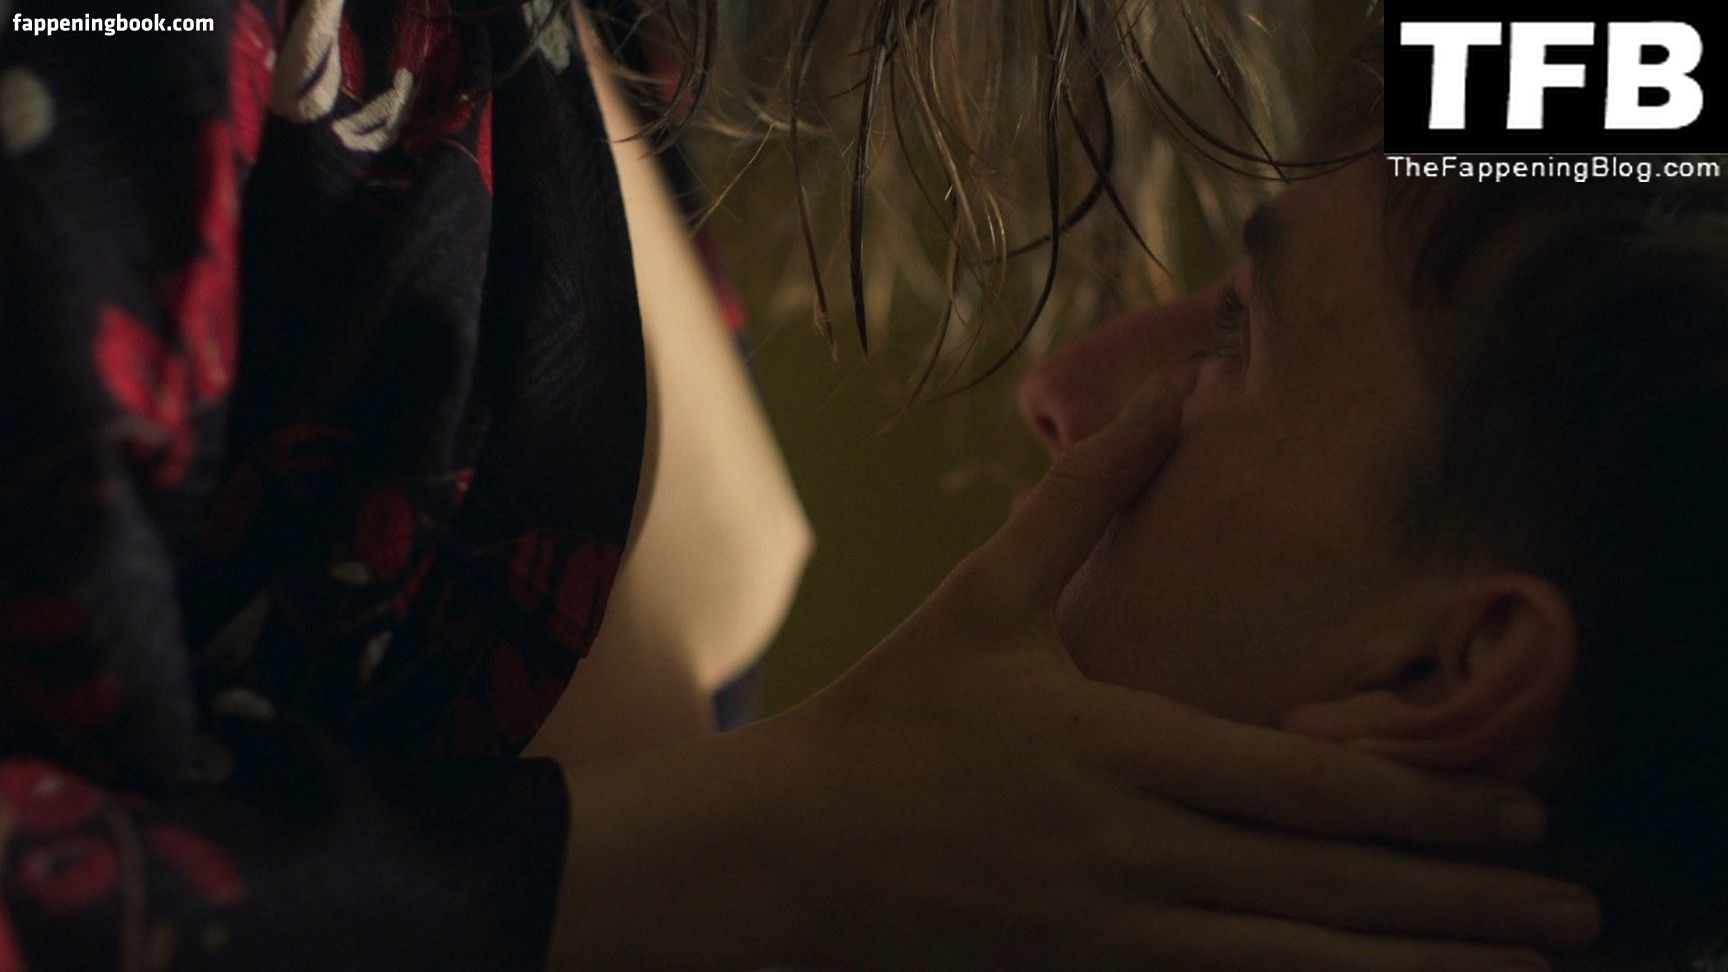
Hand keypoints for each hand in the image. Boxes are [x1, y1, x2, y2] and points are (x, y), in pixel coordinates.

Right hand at [553, 374, 1598, 969]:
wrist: (787, 853)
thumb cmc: (891, 715)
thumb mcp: (983, 595)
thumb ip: (1085, 498)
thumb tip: (1171, 389)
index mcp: (1118, 748)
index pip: (1305, 788)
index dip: (1426, 804)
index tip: (1524, 809)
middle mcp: (1132, 854)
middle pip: (1326, 888)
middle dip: (1462, 903)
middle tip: (1577, 909)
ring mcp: (1110, 934)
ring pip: (1291, 964)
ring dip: (1416, 971)